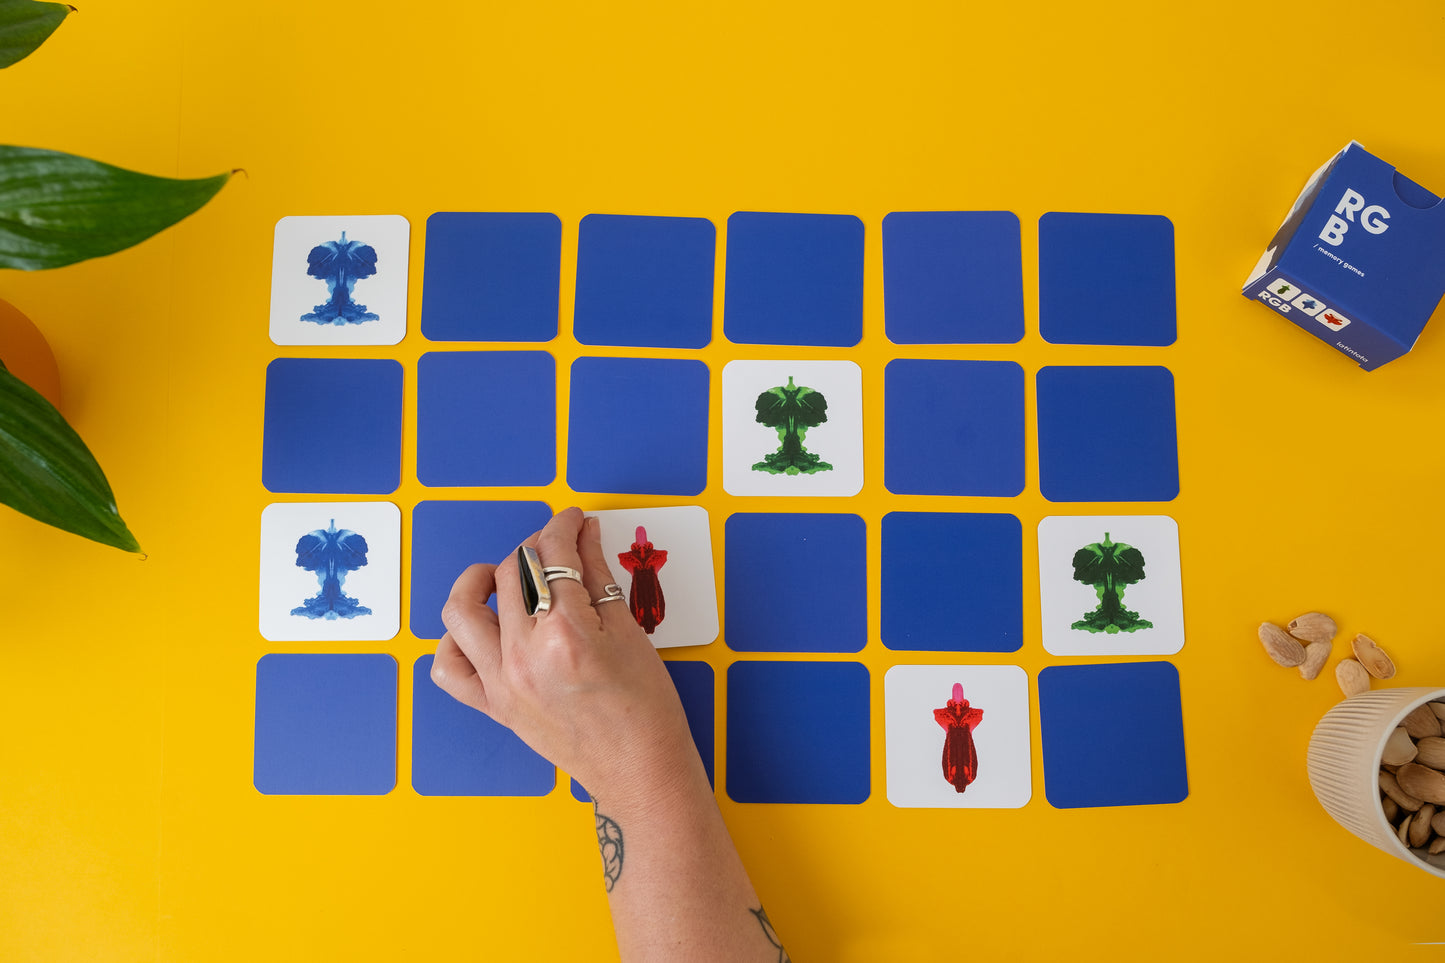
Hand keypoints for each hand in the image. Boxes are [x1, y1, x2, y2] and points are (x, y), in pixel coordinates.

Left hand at [430, 507, 699, 801]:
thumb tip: (584, 536)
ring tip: (504, 577)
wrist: (639, 770)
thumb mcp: (630, 632)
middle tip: (559, 547)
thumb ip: (598, 576)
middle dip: (535, 547)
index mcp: (564, 633)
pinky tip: (484, 629)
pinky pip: (449, 668)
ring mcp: (502, 682)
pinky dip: (455, 641)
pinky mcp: (493, 705)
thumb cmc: (646, 709)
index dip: (564, 526)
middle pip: (511, 573)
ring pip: (462, 610)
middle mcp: (523, 655)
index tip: (574, 521)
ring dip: (479, 581)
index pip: (552, 555)